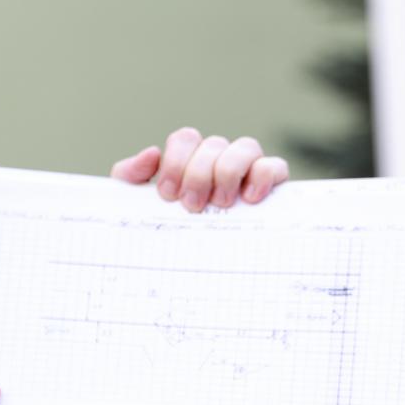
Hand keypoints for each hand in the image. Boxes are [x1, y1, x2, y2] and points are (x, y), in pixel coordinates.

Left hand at [110, 128, 288, 211]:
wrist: (187, 266)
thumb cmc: (164, 228)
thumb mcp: (137, 205)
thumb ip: (130, 177)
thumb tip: (151, 154)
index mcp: (188, 159)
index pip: (185, 139)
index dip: (176, 162)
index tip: (168, 195)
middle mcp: (217, 158)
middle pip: (213, 144)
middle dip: (199, 175)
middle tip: (191, 206)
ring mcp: (246, 169)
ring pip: (245, 147)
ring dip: (229, 172)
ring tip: (220, 203)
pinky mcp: (270, 184)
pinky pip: (274, 166)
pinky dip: (263, 176)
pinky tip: (249, 199)